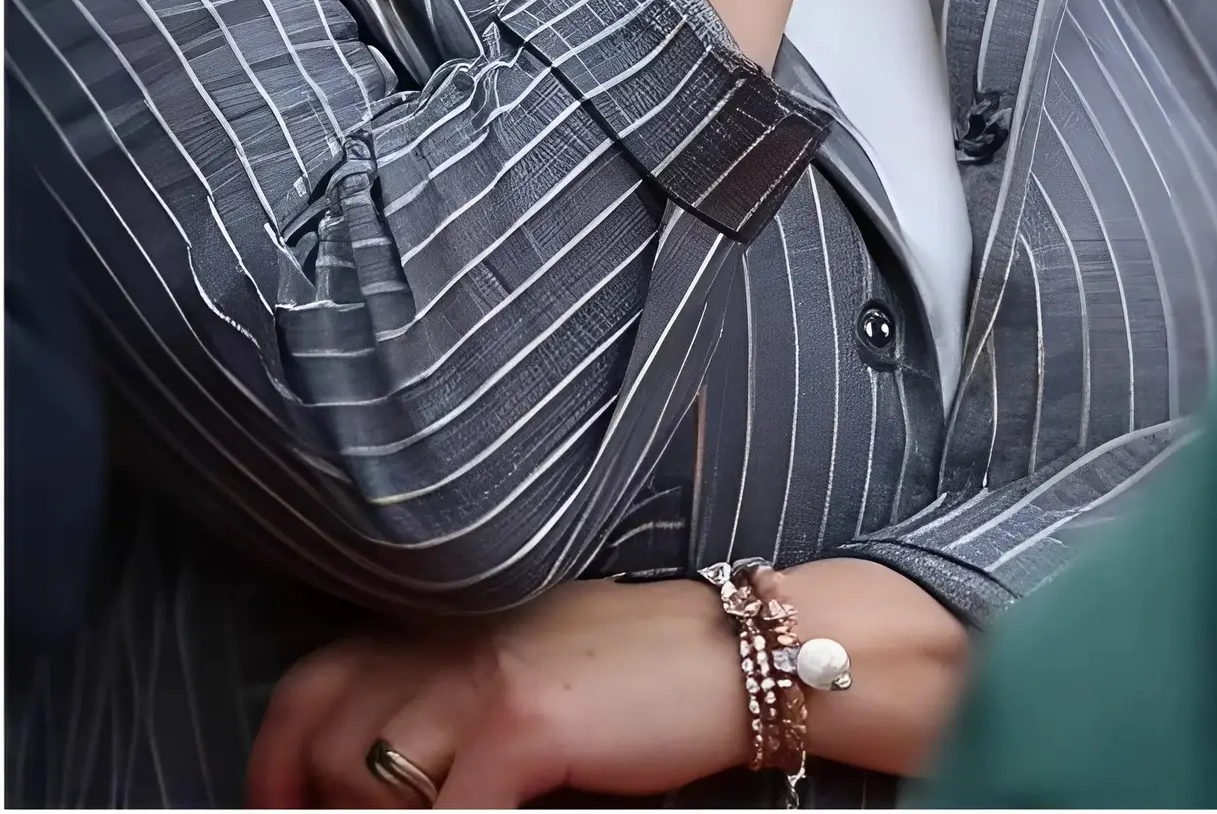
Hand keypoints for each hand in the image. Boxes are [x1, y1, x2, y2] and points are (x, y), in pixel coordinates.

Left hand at [246, 580, 746, 808]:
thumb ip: (455, 697)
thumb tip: (382, 774)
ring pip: (371, 786)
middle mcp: (451, 638)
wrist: (744, 651)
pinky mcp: (525, 724)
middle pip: (327, 745)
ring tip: (455, 811)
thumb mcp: (530, 664)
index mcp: (448, 621)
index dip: (274, 766)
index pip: (312, 686)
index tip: (282, 813)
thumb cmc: (641, 676)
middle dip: (334, 811)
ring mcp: (484, 677)